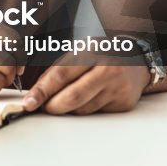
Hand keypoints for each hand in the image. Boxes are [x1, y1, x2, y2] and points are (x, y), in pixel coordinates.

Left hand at [21, 53, 149, 114]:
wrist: (138, 61)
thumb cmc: (101, 56)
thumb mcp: (80, 52)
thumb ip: (59, 70)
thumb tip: (36, 92)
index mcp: (91, 52)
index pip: (61, 74)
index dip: (42, 91)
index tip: (29, 102)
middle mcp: (107, 69)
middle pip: (73, 96)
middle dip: (53, 106)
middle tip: (43, 107)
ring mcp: (118, 88)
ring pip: (83, 108)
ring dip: (68, 109)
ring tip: (65, 101)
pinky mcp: (123, 103)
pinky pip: (95, 113)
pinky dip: (84, 110)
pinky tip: (86, 100)